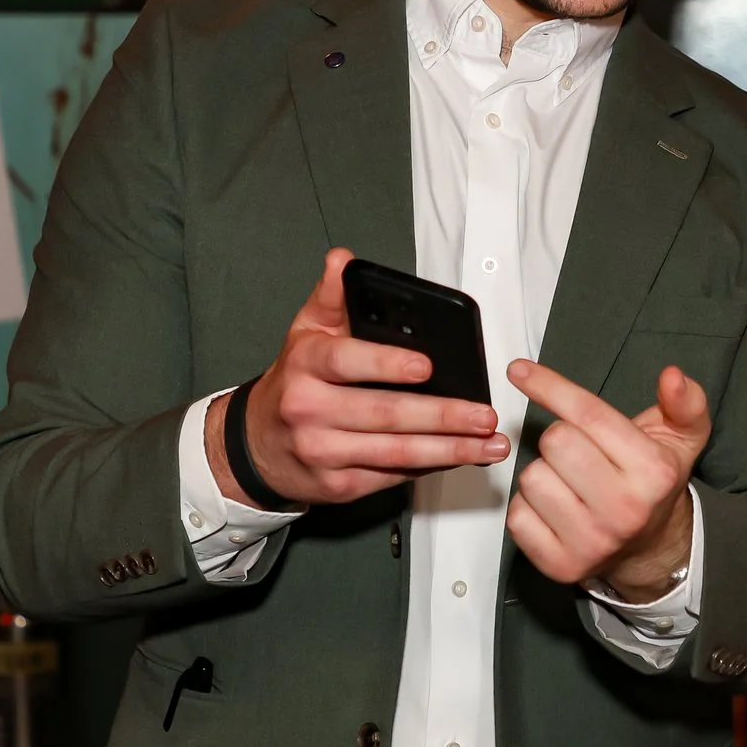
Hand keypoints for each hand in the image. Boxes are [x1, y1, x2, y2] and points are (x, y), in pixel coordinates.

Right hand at [213, 248, 507, 505]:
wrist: (259, 443)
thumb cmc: (294, 382)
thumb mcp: (305, 333)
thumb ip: (331, 298)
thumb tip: (342, 260)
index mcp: (306, 365)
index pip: (346, 362)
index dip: (387, 364)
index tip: (426, 366)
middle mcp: (310, 410)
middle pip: (383, 414)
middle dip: (441, 416)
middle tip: (482, 414)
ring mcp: (323, 452)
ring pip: (395, 453)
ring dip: (448, 450)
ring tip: (488, 442)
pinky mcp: (339, 485)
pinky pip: (393, 475)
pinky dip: (431, 467)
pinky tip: (461, 457)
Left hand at [505, 360, 708, 597]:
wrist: (651, 548)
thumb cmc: (654, 482)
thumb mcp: (682, 438)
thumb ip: (684, 402)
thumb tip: (673, 376)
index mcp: (653, 473)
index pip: (588, 415)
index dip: (550, 386)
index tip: (520, 370)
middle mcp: (624, 510)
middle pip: (555, 442)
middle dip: (560, 437)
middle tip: (580, 451)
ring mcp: (591, 542)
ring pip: (531, 477)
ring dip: (543, 472)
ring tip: (569, 482)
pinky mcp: (560, 565)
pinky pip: (517, 515)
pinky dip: (528, 506)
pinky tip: (556, 508)